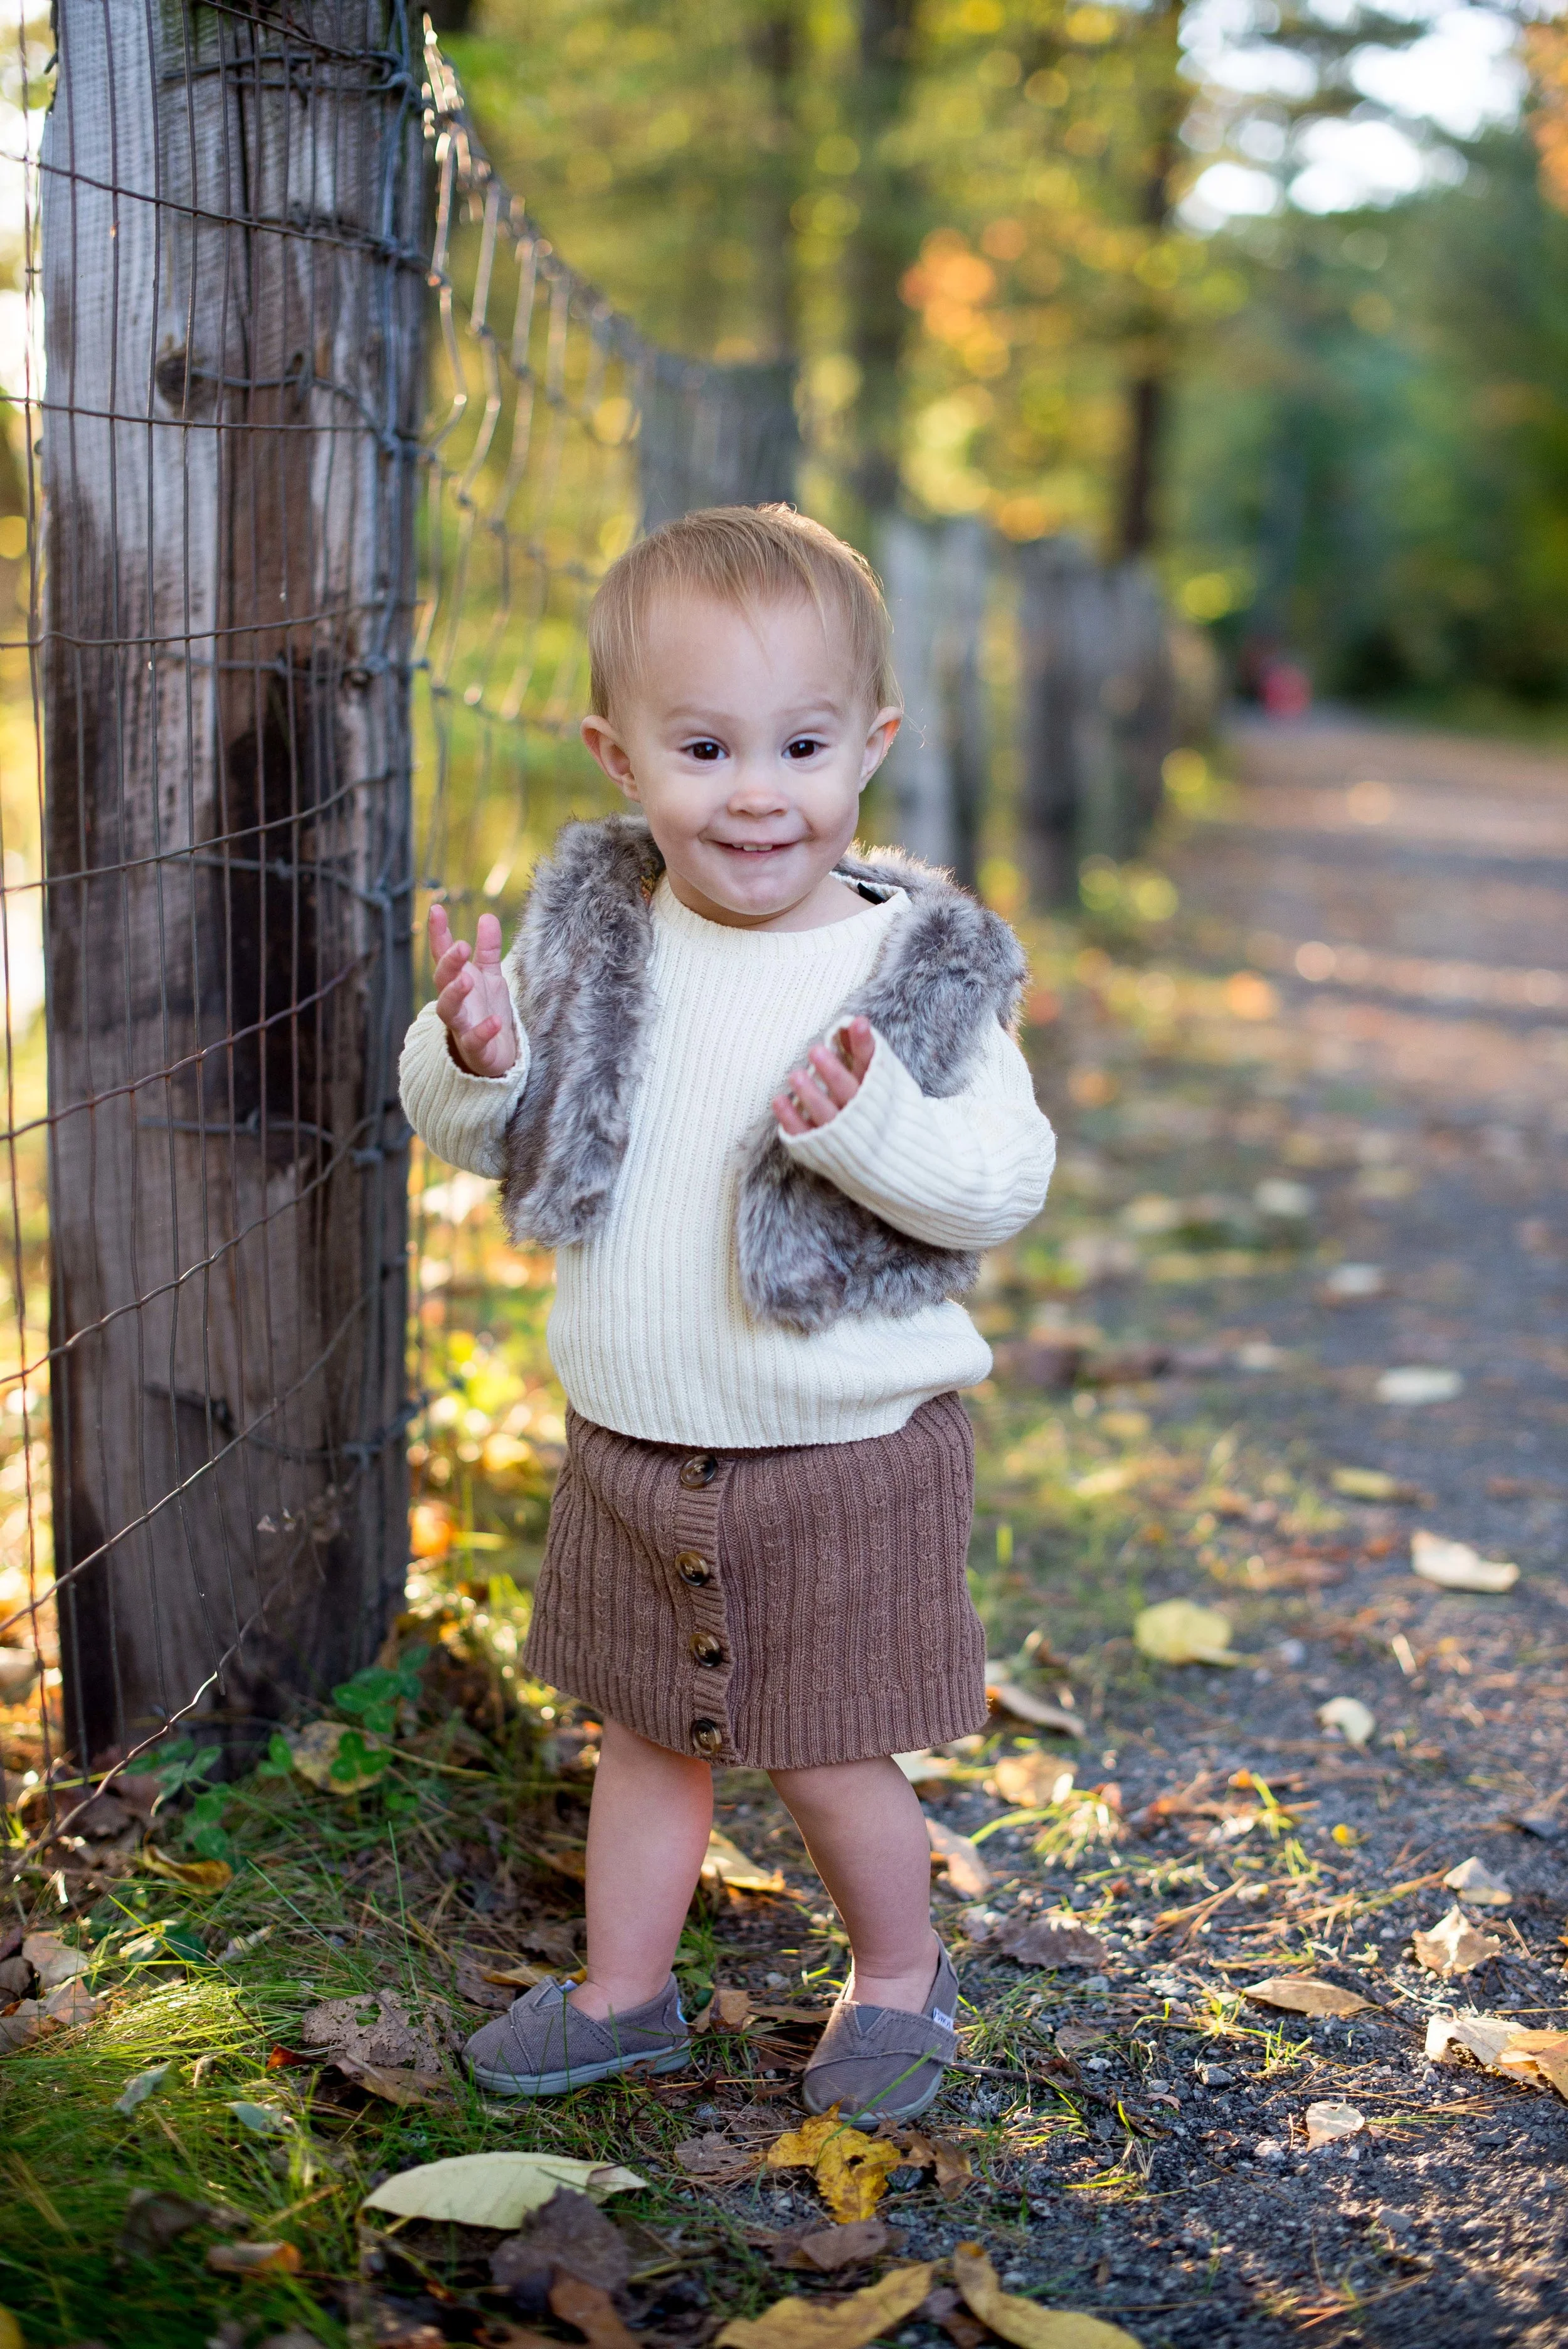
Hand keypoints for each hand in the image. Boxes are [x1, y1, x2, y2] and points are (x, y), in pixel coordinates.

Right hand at [428, 903, 519, 1077]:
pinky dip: (483, 1031)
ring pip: (449, 1010)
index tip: (436, 908)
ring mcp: (462, 1026)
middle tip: (460, 947)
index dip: (438, 932)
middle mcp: (454, 1002)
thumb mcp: (489, 977)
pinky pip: (475, 1041)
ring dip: (455, 994)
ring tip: (468, 980)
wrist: (494, 1055)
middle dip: (448, 964)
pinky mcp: (475, 1049)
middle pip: (442, 980)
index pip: (442, 954)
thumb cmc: (486, 1011)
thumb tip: (486, 916)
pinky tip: (495, 1022)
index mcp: (457, 981)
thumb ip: (487, 949)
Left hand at [773, 1017, 874, 1135]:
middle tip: (816, 1051)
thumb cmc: (874, 1109)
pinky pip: (803, 1133)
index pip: (871, 1064)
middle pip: (847, 1090)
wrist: (882, 1162)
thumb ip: (863, 1053)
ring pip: (825, 1113)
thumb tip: (851, 1022)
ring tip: (795, 1075)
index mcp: (874, 1091)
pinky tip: (778, 1100)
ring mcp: (838, 1131)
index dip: (864, 1044)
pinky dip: (790, 1118)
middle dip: (832, 1071)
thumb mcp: (878, 1080)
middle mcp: (858, 1111)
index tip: (857, 1023)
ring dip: (810, 1094)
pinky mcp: (819, 1146)